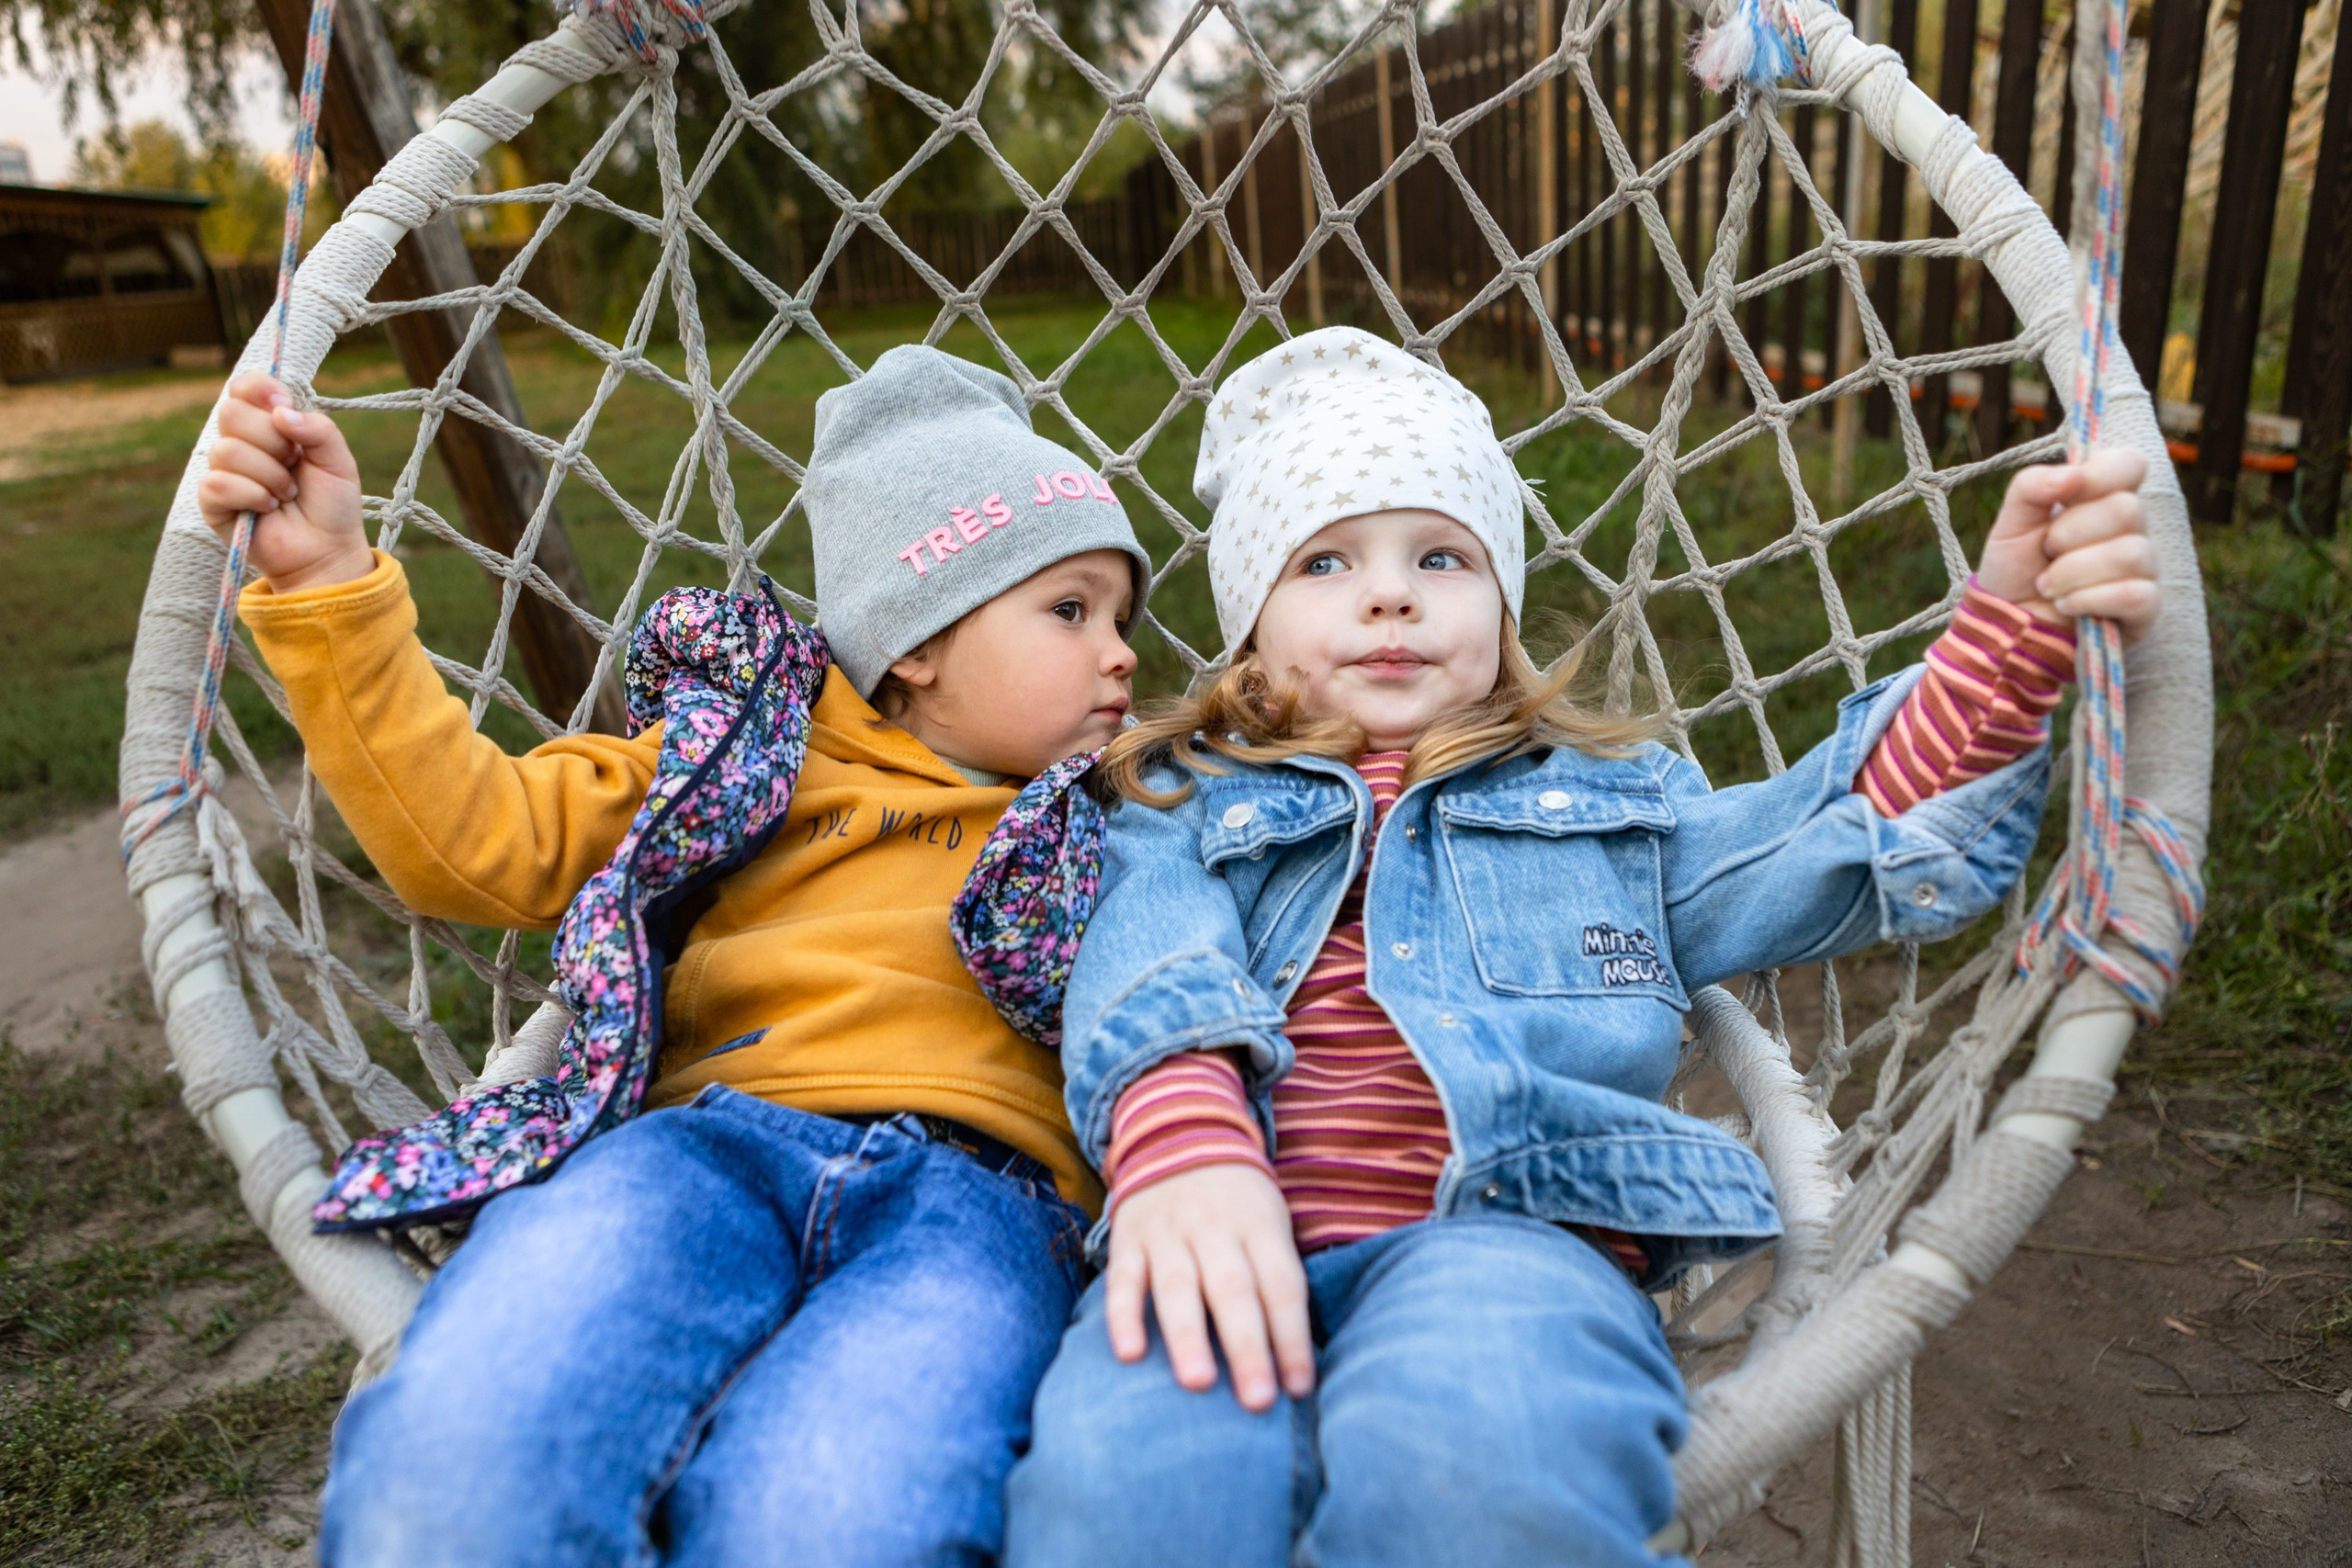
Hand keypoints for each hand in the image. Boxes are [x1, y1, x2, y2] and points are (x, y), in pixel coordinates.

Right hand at [197, 373, 370, 593]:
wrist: (327, 549)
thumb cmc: (332, 504)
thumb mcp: (338, 459)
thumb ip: (319, 427)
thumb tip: (280, 412)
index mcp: (269, 423)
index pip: (244, 385)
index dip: (260, 390)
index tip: (283, 409)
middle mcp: (242, 441)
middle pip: (232, 412)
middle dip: (273, 442)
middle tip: (293, 465)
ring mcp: (224, 470)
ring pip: (227, 450)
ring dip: (269, 476)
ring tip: (286, 494)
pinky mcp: (212, 501)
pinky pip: (217, 483)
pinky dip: (252, 496)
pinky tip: (267, 508)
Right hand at [1104, 1162, 1314, 1412]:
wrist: (1179, 1131)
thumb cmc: (1238, 1202)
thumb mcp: (1271, 1222)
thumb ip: (1278, 1277)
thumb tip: (1297, 1357)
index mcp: (1260, 1226)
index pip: (1281, 1285)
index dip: (1292, 1337)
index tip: (1300, 1388)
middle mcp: (1215, 1228)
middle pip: (1234, 1290)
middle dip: (1248, 1347)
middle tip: (1258, 1401)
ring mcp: (1168, 1233)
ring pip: (1179, 1287)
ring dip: (1188, 1337)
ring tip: (1198, 1384)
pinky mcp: (1129, 1240)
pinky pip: (1123, 1280)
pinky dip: (1124, 1316)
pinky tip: (1129, 1354)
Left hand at [1974, 448, 2160, 642]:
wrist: (2008, 625)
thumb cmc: (2017, 570)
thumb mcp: (2011, 523)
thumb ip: (2031, 487)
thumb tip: (2074, 473)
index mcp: (2103, 498)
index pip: (2130, 464)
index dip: (2100, 474)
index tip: (2064, 495)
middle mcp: (2132, 529)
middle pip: (2127, 509)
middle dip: (2069, 534)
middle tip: (2047, 552)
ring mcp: (2144, 568)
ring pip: (2131, 553)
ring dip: (2074, 572)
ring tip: (2048, 585)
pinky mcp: (2146, 608)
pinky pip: (2136, 594)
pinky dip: (2089, 600)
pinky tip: (2067, 606)